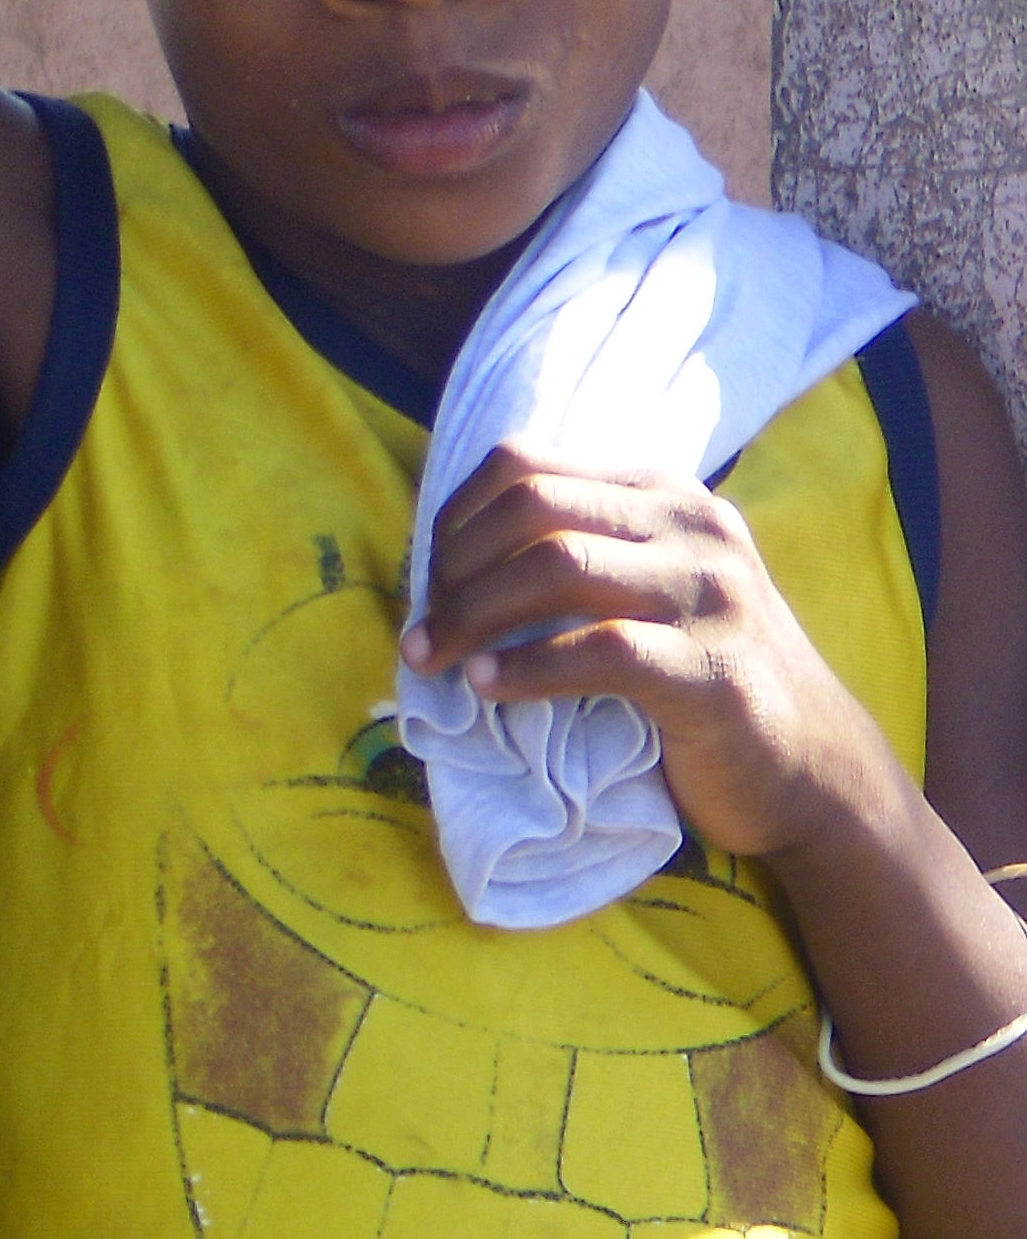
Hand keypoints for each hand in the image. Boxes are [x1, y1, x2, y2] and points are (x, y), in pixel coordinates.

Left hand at [404, 447, 904, 863]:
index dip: (454, 518)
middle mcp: (694, 527)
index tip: (426, 579)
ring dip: (472, 615)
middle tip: (422, 632)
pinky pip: (600, 649)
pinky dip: (525, 666)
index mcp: (664, 493)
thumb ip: (575, 549)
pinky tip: (487, 686)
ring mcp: (713, 595)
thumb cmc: (701, 677)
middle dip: (453, 569)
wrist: (816, 773)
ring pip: (557, 566)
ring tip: (436, 660)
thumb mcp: (645, 586)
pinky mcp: (716, 671)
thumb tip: (443, 555)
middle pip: (531, 507)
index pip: (526, 465)